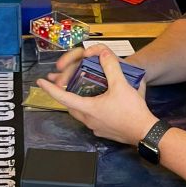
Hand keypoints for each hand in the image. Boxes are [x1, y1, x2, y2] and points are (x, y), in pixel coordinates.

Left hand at [37, 44, 156, 143]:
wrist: (144, 132)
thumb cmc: (132, 111)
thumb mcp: (122, 85)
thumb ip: (111, 67)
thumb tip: (102, 54)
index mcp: (88, 108)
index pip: (63, 98)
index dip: (50, 89)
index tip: (41, 82)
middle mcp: (88, 120)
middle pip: (70, 106)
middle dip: (64, 96)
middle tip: (62, 85)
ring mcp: (95, 127)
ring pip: (80, 113)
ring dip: (77, 103)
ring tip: (80, 92)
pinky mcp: (103, 130)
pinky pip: (91, 119)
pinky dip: (89, 109)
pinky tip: (98, 103)